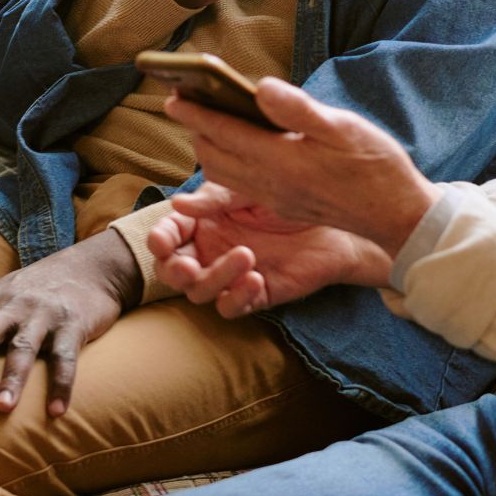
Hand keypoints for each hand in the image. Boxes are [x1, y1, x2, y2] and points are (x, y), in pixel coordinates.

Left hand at [0, 230, 142, 416]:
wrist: (93, 265)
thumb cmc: (38, 290)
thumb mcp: (4, 299)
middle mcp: (11, 307)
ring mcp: (42, 315)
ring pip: (22, 348)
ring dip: (11, 379)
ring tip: (1, 410)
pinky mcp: (73, 325)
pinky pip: (66, 358)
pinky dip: (62, 385)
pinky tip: (57, 412)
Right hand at [149, 182, 391, 317]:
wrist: (335, 216)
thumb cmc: (289, 194)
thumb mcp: (247, 187)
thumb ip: (214, 199)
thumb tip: (177, 203)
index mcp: (203, 220)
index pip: (167, 234)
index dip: (159, 240)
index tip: (162, 241)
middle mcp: (211, 249)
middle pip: (173, 271)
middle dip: (174, 271)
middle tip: (189, 267)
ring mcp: (231, 274)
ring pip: (201, 291)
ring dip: (215, 278)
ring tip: (246, 256)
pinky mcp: (256, 293)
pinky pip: (232, 307)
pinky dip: (237, 298)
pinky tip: (255, 279)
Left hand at [166, 78, 440, 257]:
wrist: (396, 214)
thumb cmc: (374, 164)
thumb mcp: (342, 127)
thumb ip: (297, 109)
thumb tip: (261, 89)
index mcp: (281, 160)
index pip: (224, 133)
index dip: (195, 113)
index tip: (173, 95)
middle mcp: (270, 183)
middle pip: (213, 156)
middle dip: (194, 129)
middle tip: (183, 102)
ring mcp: (275, 198)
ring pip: (222, 174)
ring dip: (206, 148)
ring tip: (203, 122)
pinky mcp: (283, 205)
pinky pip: (239, 185)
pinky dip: (224, 164)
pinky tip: (233, 148)